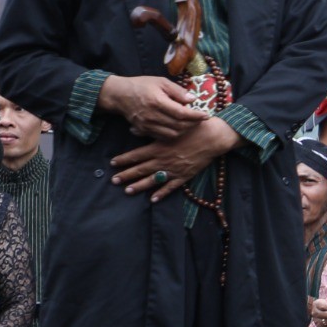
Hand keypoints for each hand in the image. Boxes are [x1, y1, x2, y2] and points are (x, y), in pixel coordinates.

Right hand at [100, 74, 209, 138]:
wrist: (120, 95)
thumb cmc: (142, 85)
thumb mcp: (161, 81)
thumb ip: (178, 91)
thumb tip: (194, 99)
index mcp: (157, 102)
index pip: (182, 113)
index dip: (196, 116)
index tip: (207, 115)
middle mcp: (152, 116)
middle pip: (179, 126)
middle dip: (193, 124)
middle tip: (201, 119)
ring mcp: (147, 125)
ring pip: (172, 134)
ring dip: (184, 130)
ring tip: (191, 123)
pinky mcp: (144, 130)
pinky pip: (162, 137)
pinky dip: (173, 134)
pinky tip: (179, 127)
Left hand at [112, 116, 241, 199]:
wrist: (213, 138)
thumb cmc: (192, 129)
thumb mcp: (170, 127)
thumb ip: (150, 130)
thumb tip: (132, 130)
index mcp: (158, 147)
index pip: (136, 155)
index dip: (123, 159)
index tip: (112, 163)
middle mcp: (163, 160)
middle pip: (141, 169)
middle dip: (126, 175)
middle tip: (113, 180)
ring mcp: (173, 169)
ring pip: (152, 180)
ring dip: (139, 186)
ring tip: (127, 190)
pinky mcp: (184, 175)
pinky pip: (171, 187)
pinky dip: (162, 193)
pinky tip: (153, 199)